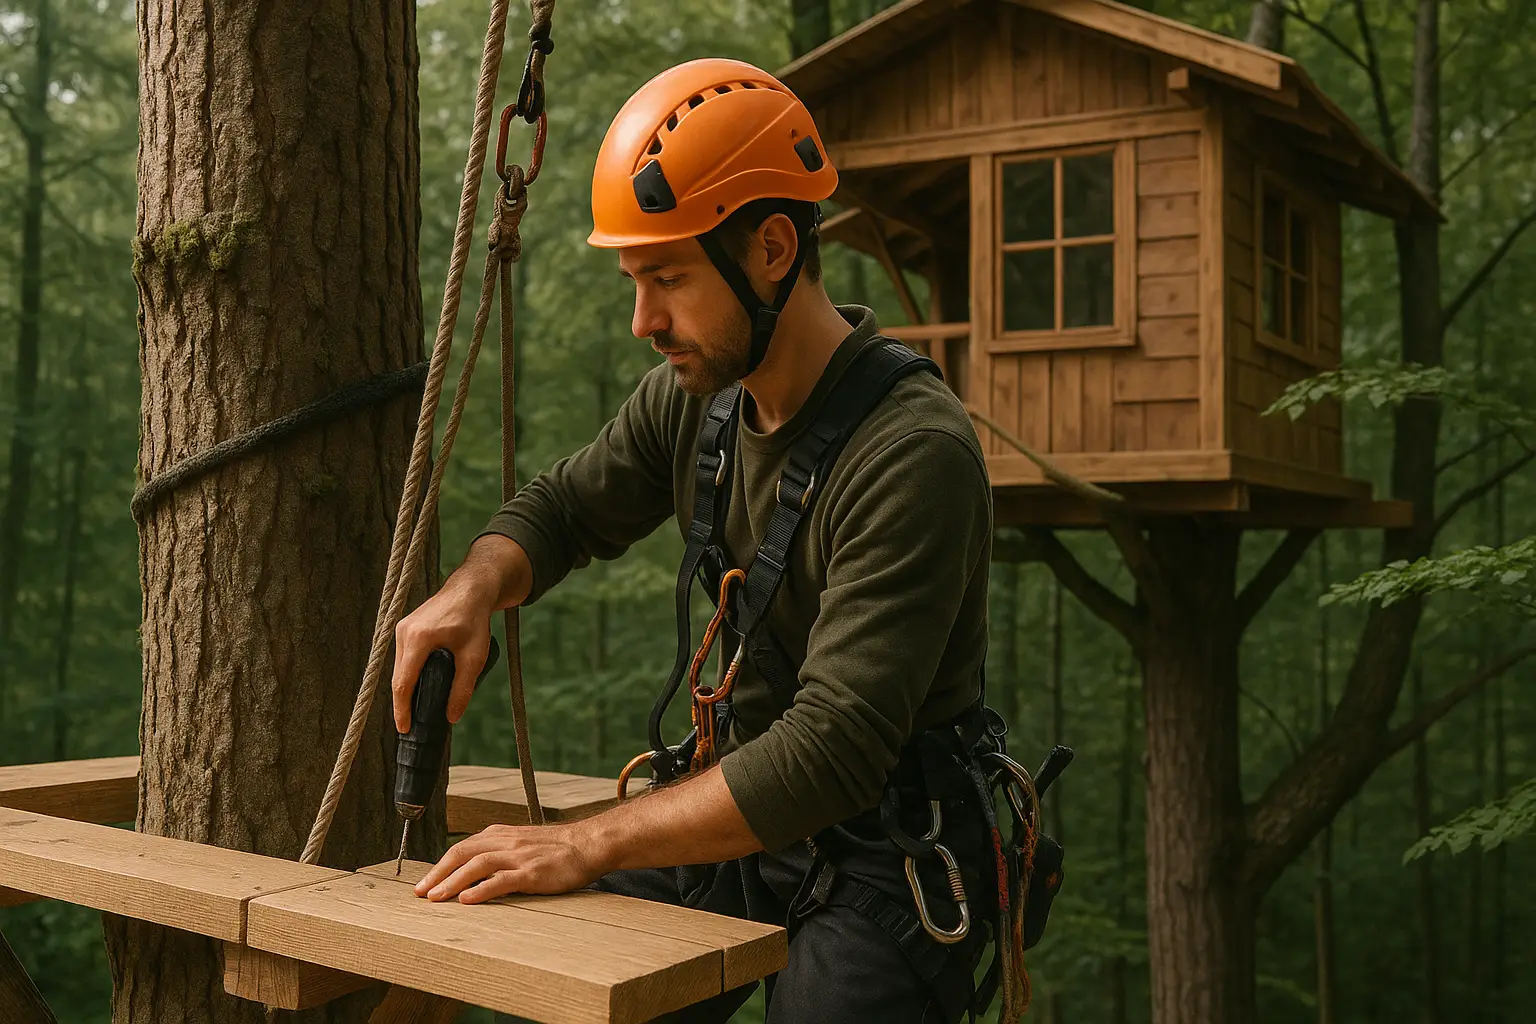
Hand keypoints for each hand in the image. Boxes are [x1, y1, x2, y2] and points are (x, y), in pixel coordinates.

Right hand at [391, 584, 493, 731]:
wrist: (471, 589)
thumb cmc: (474, 620)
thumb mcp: (474, 657)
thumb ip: (463, 688)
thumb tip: (451, 717)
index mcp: (419, 639)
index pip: (403, 683)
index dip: (402, 709)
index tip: (404, 728)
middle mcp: (404, 633)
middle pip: (399, 677)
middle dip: (404, 702)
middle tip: (414, 725)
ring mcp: (402, 628)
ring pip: (400, 668)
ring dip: (407, 688)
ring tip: (417, 709)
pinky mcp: (405, 627)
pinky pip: (403, 658)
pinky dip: (410, 673)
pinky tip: (419, 686)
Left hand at [414, 822, 607, 902]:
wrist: (589, 845)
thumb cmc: (557, 849)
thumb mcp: (523, 843)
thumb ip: (500, 852)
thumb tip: (474, 869)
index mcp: (501, 834)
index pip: (462, 848)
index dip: (441, 865)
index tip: (425, 883)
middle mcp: (506, 842)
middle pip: (462, 853)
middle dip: (438, 873)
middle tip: (420, 893)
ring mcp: (518, 857)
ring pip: (476, 865)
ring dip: (452, 881)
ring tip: (436, 898)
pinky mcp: (532, 873)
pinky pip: (502, 880)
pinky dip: (481, 889)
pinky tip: (467, 900)